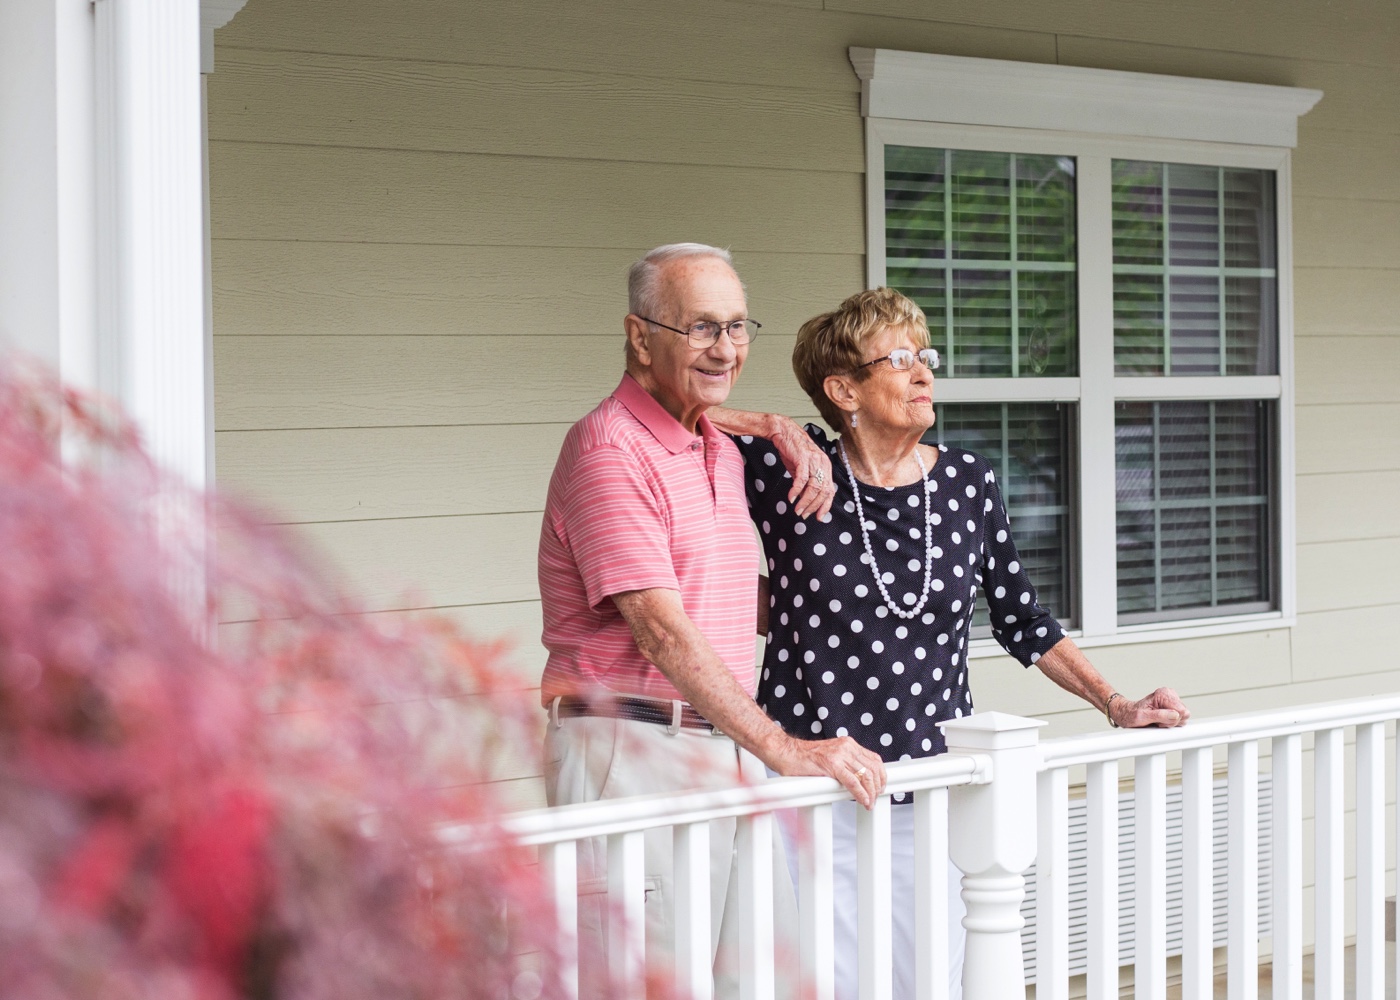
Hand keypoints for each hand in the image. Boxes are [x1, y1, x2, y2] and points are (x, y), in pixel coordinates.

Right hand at [769, 733, 886, 808]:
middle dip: (878, 786)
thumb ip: (845, 764)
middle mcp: (847, 747)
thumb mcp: (831, 757)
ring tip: (869, 803)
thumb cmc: (803, 759)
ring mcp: (839, 755)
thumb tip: (859, 780)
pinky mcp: (832, 765)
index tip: (881, 787)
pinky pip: (853, 782)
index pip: (874, 759)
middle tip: (876, 798)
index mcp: (848, 744)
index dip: (881, 776)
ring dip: (871, 792)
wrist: (784, 753)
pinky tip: (863, 801)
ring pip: (866, 775)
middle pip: (874, 768)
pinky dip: (861, 794)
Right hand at [770, 419, 835, 519]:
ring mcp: (814, 461)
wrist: (783, 431)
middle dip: (814, 506)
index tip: (818, 517)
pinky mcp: (803, 459)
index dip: (825, 506)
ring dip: (805, 502)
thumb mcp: (801, 468)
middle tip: (804, 515)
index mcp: (825, 466)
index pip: (830, 490)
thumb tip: (805, 500)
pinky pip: (802, 480)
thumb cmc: (792, 450)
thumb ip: (806, 483)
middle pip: (823, 491)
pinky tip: (791, 498)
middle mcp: (823, 463)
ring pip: (814, 487)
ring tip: (797, 510)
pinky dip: (796, 491)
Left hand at [1111, 687, 1189, 727]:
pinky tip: (1160, 720)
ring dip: (1170, 723)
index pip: (1181, 711)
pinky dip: (1170, 723)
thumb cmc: (1131, 714)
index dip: (1172, 720)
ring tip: (1157, 720)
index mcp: (1163, 694)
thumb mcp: (1142, 717)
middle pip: (1184, 715)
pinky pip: (1180, 719)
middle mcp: (1169, 695)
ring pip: (1183, 718)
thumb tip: (1175, 715)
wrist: (1126, 713)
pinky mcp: (1173, 708)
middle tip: (1157, 721)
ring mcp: (1172, 701)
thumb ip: (1160, 715)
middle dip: (1171, 722)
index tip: (1160, 720)